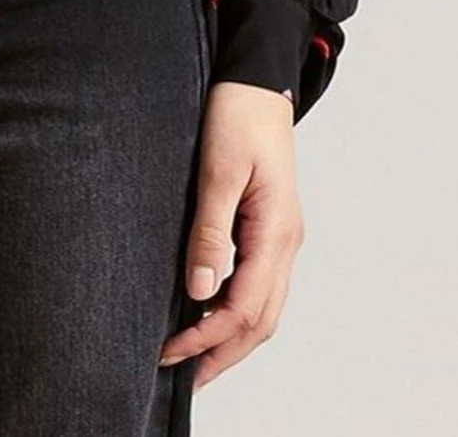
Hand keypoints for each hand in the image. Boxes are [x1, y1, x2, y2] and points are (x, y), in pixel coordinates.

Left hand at [158, 81, 303, 391]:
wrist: (258, 80)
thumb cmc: (238, 114)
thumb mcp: (218, 169)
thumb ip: (211, 230)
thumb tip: (199, 289)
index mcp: (276, 231)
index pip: (245, 306)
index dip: (208, 337)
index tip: (171, 353)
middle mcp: (286, 242)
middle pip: (260, 320)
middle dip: (223, 354)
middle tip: (183, 378)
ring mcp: (283, 236)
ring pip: (264, 307)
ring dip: (231, 338)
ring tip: (194, 358)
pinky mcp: (271, 227)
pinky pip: (260, 284)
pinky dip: (237, 310)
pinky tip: (210, 312)